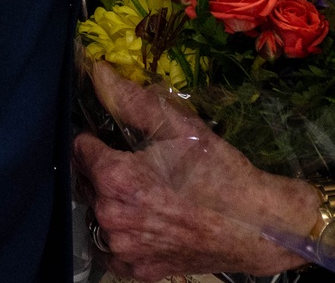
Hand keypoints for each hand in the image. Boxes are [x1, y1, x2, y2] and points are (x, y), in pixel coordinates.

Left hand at [73, 62, 318, 281]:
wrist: (254, 226)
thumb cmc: (218, 172)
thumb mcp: (178, 127)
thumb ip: (131, 100)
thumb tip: (97, 71)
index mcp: (116, 180)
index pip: (80, 148)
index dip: (95, 136)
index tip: (112, 134)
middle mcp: (111, 219)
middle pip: (87, 182)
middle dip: (102, 168)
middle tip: (136, 160)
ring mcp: (123, 250)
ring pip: (98, 215)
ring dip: (111, 201)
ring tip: (145, 191)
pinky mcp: (137, 272)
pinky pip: (113, 249)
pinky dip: (123, 234)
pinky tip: (147, 220)